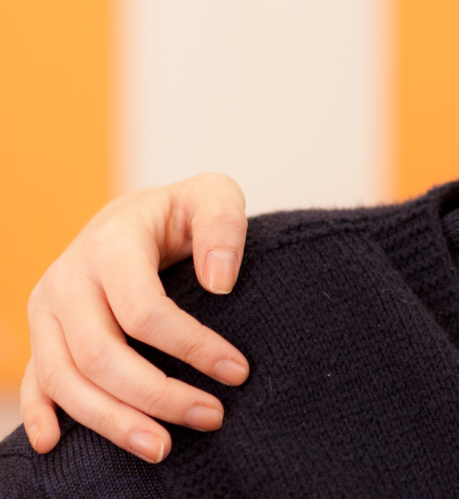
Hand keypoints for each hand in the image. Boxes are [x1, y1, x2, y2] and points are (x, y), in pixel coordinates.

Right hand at [21, 173, 251, 462]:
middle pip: (101, 354)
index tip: (238, 371)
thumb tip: (220, 282)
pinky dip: (40, 414)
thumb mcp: (212, 195)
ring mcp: (47, 311)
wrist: (134, 216)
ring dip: (111, 420)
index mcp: (110, 245)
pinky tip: (54, 444)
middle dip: (157, 395)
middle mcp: (67, 280)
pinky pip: (34, 379)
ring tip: (162, 448)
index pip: (144, 311)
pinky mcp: (42, 334)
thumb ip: (223, 224)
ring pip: (65, 378)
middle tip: (213, 417)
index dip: (191, 346)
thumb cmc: (181, 212)